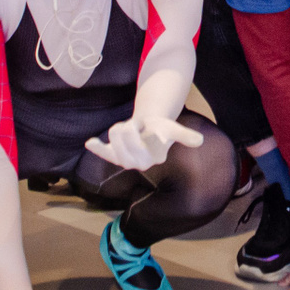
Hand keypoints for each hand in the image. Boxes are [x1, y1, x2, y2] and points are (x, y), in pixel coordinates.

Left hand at [84, 115, 203, 170]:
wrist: (150, 128)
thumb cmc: (161, 128)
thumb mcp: (173, 129)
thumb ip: (185, 136)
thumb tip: (199, 141)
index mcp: (154, 158)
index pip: (140, 143)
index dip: (136, 129)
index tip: (143, 126)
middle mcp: (139, 164)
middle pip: (123, 139)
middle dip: (127, 127)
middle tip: (135, 125)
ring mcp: (125, 161)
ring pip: (114, 139)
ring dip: (118, 128)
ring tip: (128, 128)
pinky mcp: (114, 156)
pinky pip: (104, 152)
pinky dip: (97, 147)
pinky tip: (90, 142)